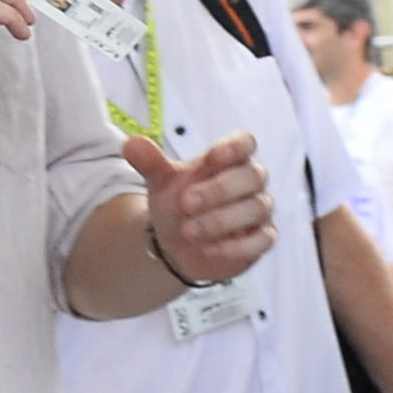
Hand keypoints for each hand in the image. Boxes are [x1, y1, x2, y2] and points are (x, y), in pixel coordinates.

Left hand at [119, 129, 275, 286]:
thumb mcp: (161, 183)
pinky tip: (209, 250)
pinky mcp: (261, 239)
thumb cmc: (179, 204)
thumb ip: (150, 163)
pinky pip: (262, 240)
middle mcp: (249, 182)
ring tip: (188, 231)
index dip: (234, 147)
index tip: (214, 156)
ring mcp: (258, 210)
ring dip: (222, 220)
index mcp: (229, 160)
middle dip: (219, 189)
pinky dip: (236, 247)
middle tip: (186, 202)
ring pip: (256, 208)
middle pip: (252, 176)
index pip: (245, 143)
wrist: (179, 243)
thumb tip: (131, 144)